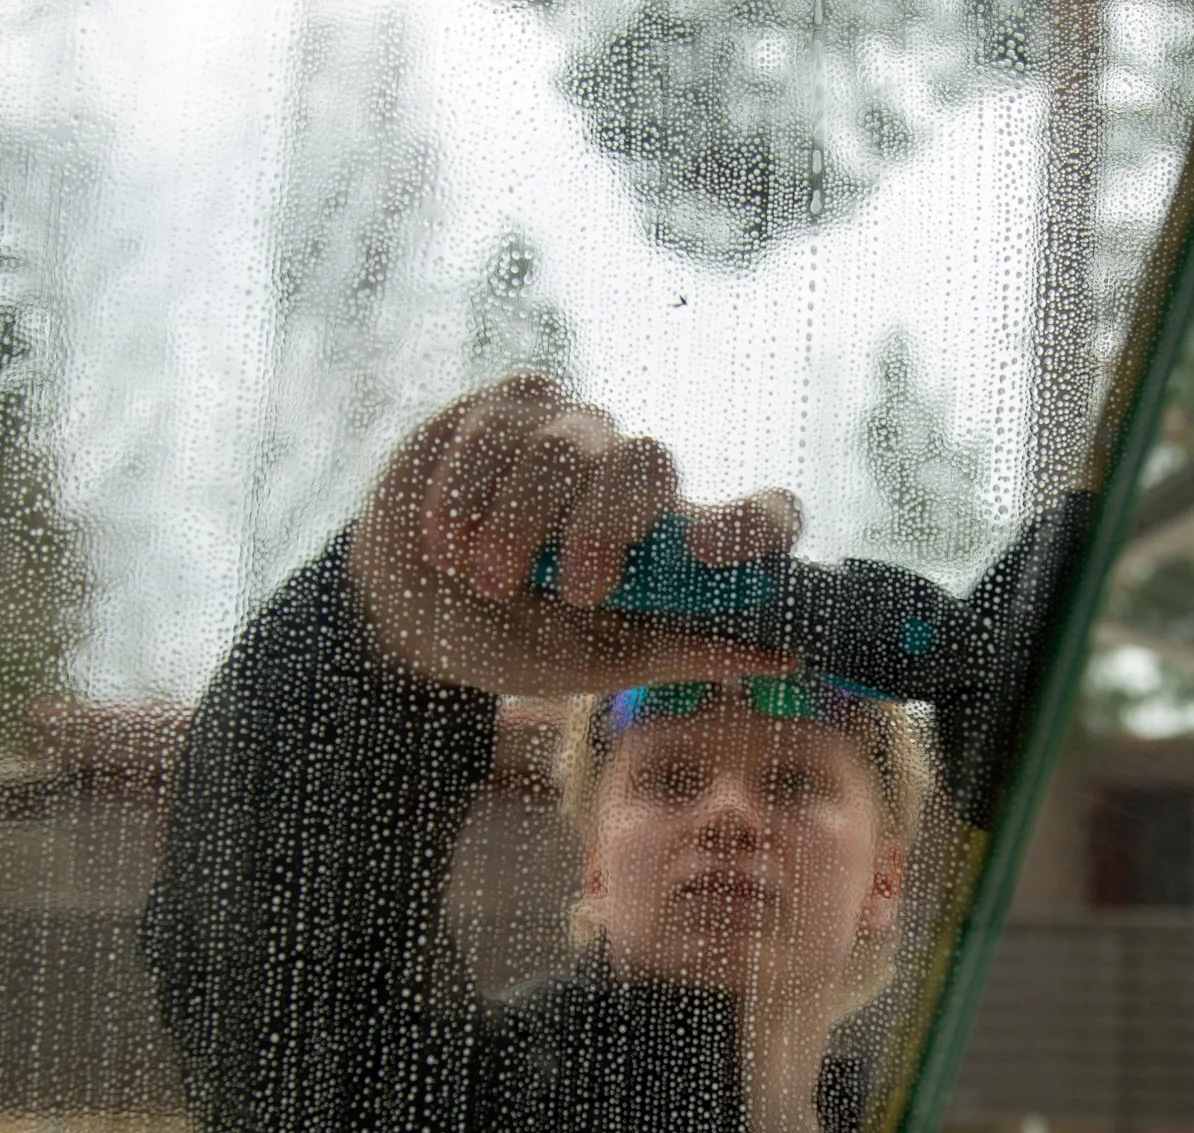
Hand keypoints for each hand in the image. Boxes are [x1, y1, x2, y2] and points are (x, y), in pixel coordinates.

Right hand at [349, 375, 802, 695]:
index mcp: (680, 549)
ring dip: (519, 520)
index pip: (760, 513)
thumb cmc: (517, 640)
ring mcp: (579, 435)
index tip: (710, 556)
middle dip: (606, 525)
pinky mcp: (514, 406)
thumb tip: (782, 653)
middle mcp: (639, 483)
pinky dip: (470, 489)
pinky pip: (503, 426)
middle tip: (574, 589)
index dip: (753, 524)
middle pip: (651, 464)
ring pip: (569, 444)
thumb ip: (678, 653)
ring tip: (484, 577)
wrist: (410, 612)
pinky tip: (446, 538)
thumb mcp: (594, 664)